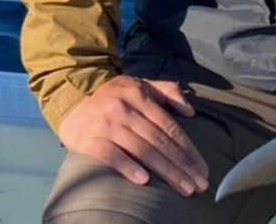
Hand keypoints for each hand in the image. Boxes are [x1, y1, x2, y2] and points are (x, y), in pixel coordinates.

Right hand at [58, 75, 208, 196]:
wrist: (72, 105)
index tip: (202, 169)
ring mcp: (106, 123)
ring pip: (141, 150)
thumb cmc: (113, 99)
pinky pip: (111, 155)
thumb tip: (190, 110)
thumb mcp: (138, 86)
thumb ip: (166, 91)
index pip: (168, 125)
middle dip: (182, 165)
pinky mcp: (89, 139)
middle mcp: (123, 107)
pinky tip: (143, 180)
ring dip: (165, 171)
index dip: (188, 149)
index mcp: (137, 93)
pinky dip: (127, 166)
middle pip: (159, 141)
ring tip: (183, 188)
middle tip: (199, 185)